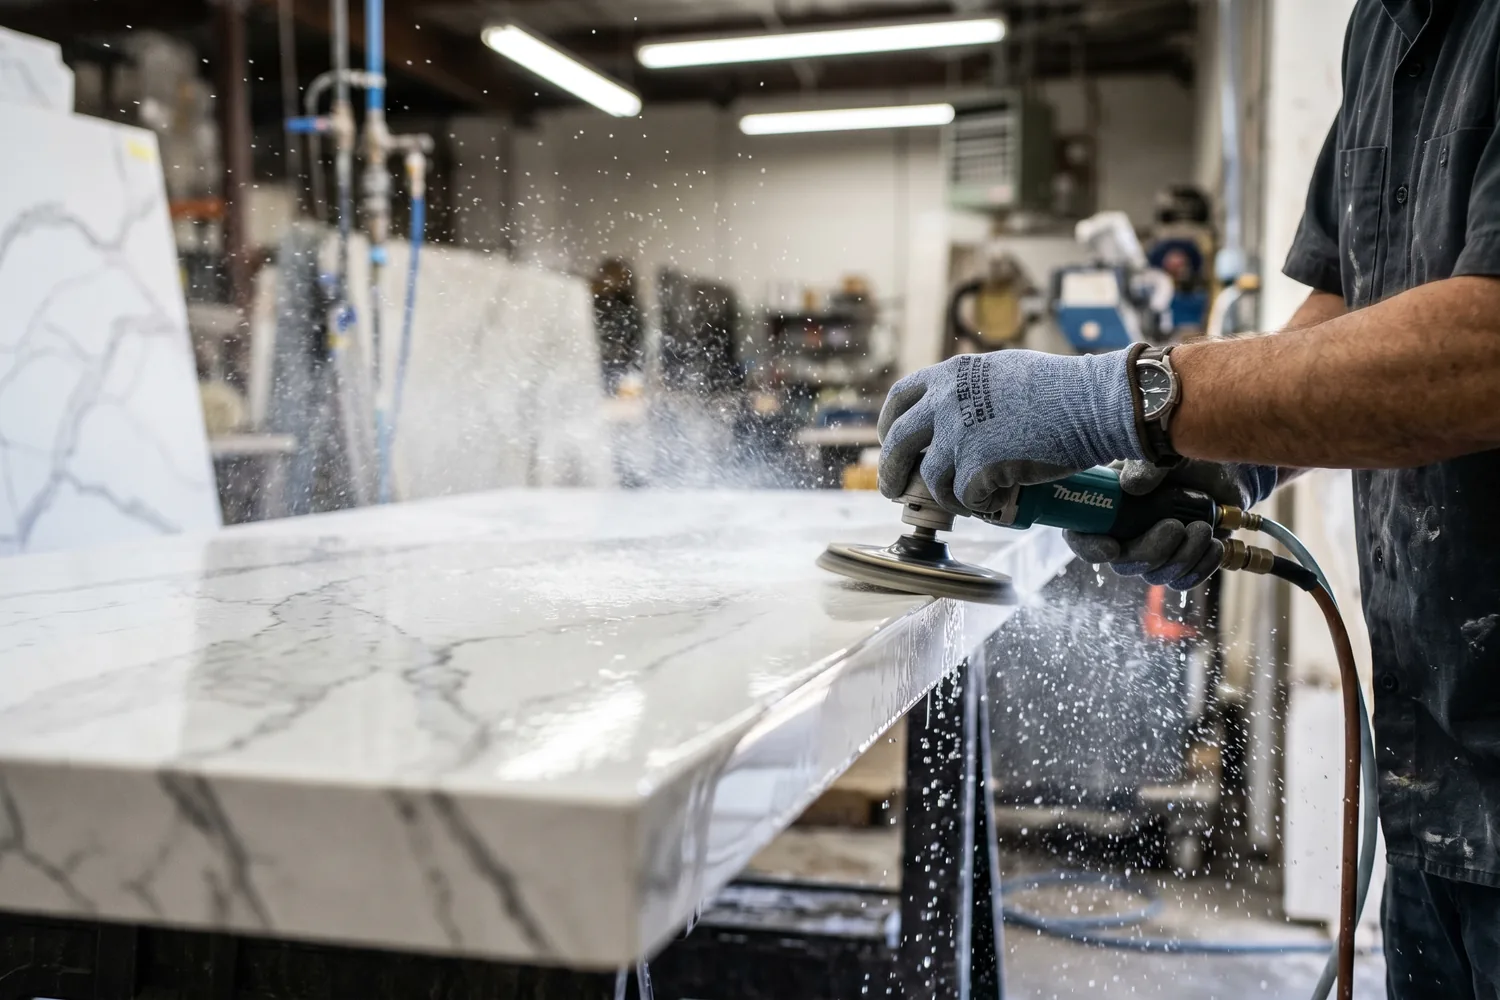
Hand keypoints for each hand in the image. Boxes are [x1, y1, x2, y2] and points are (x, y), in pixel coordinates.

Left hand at [877, 350, 1143, 513]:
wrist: (1093, 403)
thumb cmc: (1061, 388)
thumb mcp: (1001, 371)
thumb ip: (971, 388)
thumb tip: (954, 411)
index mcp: (950, 375)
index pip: (899, 399)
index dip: (890, 425)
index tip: (890, 442)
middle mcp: (946, 402)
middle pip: (898, 444)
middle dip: (891, 472)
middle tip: (893, 491)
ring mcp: (959, 435)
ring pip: (931, 479)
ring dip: (945, 496)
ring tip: (964, 501)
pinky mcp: (977, 467)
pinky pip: (963, 498)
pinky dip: (976, 505)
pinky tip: (993, 502)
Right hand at [1064, 460, 1280, 590]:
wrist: (1220, 467)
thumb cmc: (1180, 452)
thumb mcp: (1159, 450)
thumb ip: (1144, 465)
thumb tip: (1132, 486)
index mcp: (1105, 506)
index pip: (1081, 537)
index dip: (1090, 547)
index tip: (1112, 547)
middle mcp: (1123, 533)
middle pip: (1123, 563)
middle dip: (1150, 552)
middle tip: (1176, 527)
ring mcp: (1151, 550)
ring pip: (1155, 574)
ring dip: (1182, 557)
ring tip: (1203, 528)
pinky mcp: (1179, 561)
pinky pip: (1181, 580)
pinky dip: (1199, 567)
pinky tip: (1213, 546)